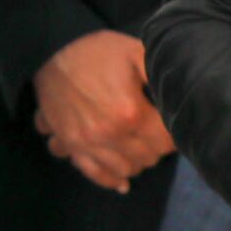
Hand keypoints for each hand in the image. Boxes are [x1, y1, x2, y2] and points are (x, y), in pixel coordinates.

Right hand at [31, 29, 173, 192]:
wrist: (50, 49)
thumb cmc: (97, 51)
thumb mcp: (135, 51)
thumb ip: (159, 73)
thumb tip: (180, 95)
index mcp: (130, 113)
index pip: (166, 142)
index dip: (174, 134)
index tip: (174, 125)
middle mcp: (109, 135)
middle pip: (147, 158)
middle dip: (157, 148)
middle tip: (157, 134)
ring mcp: (87, 144)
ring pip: (123, 170)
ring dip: (137, 162)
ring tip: (140, 149)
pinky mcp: (70, 145)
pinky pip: (92, 173)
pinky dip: (109, 180)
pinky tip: (120, 181)